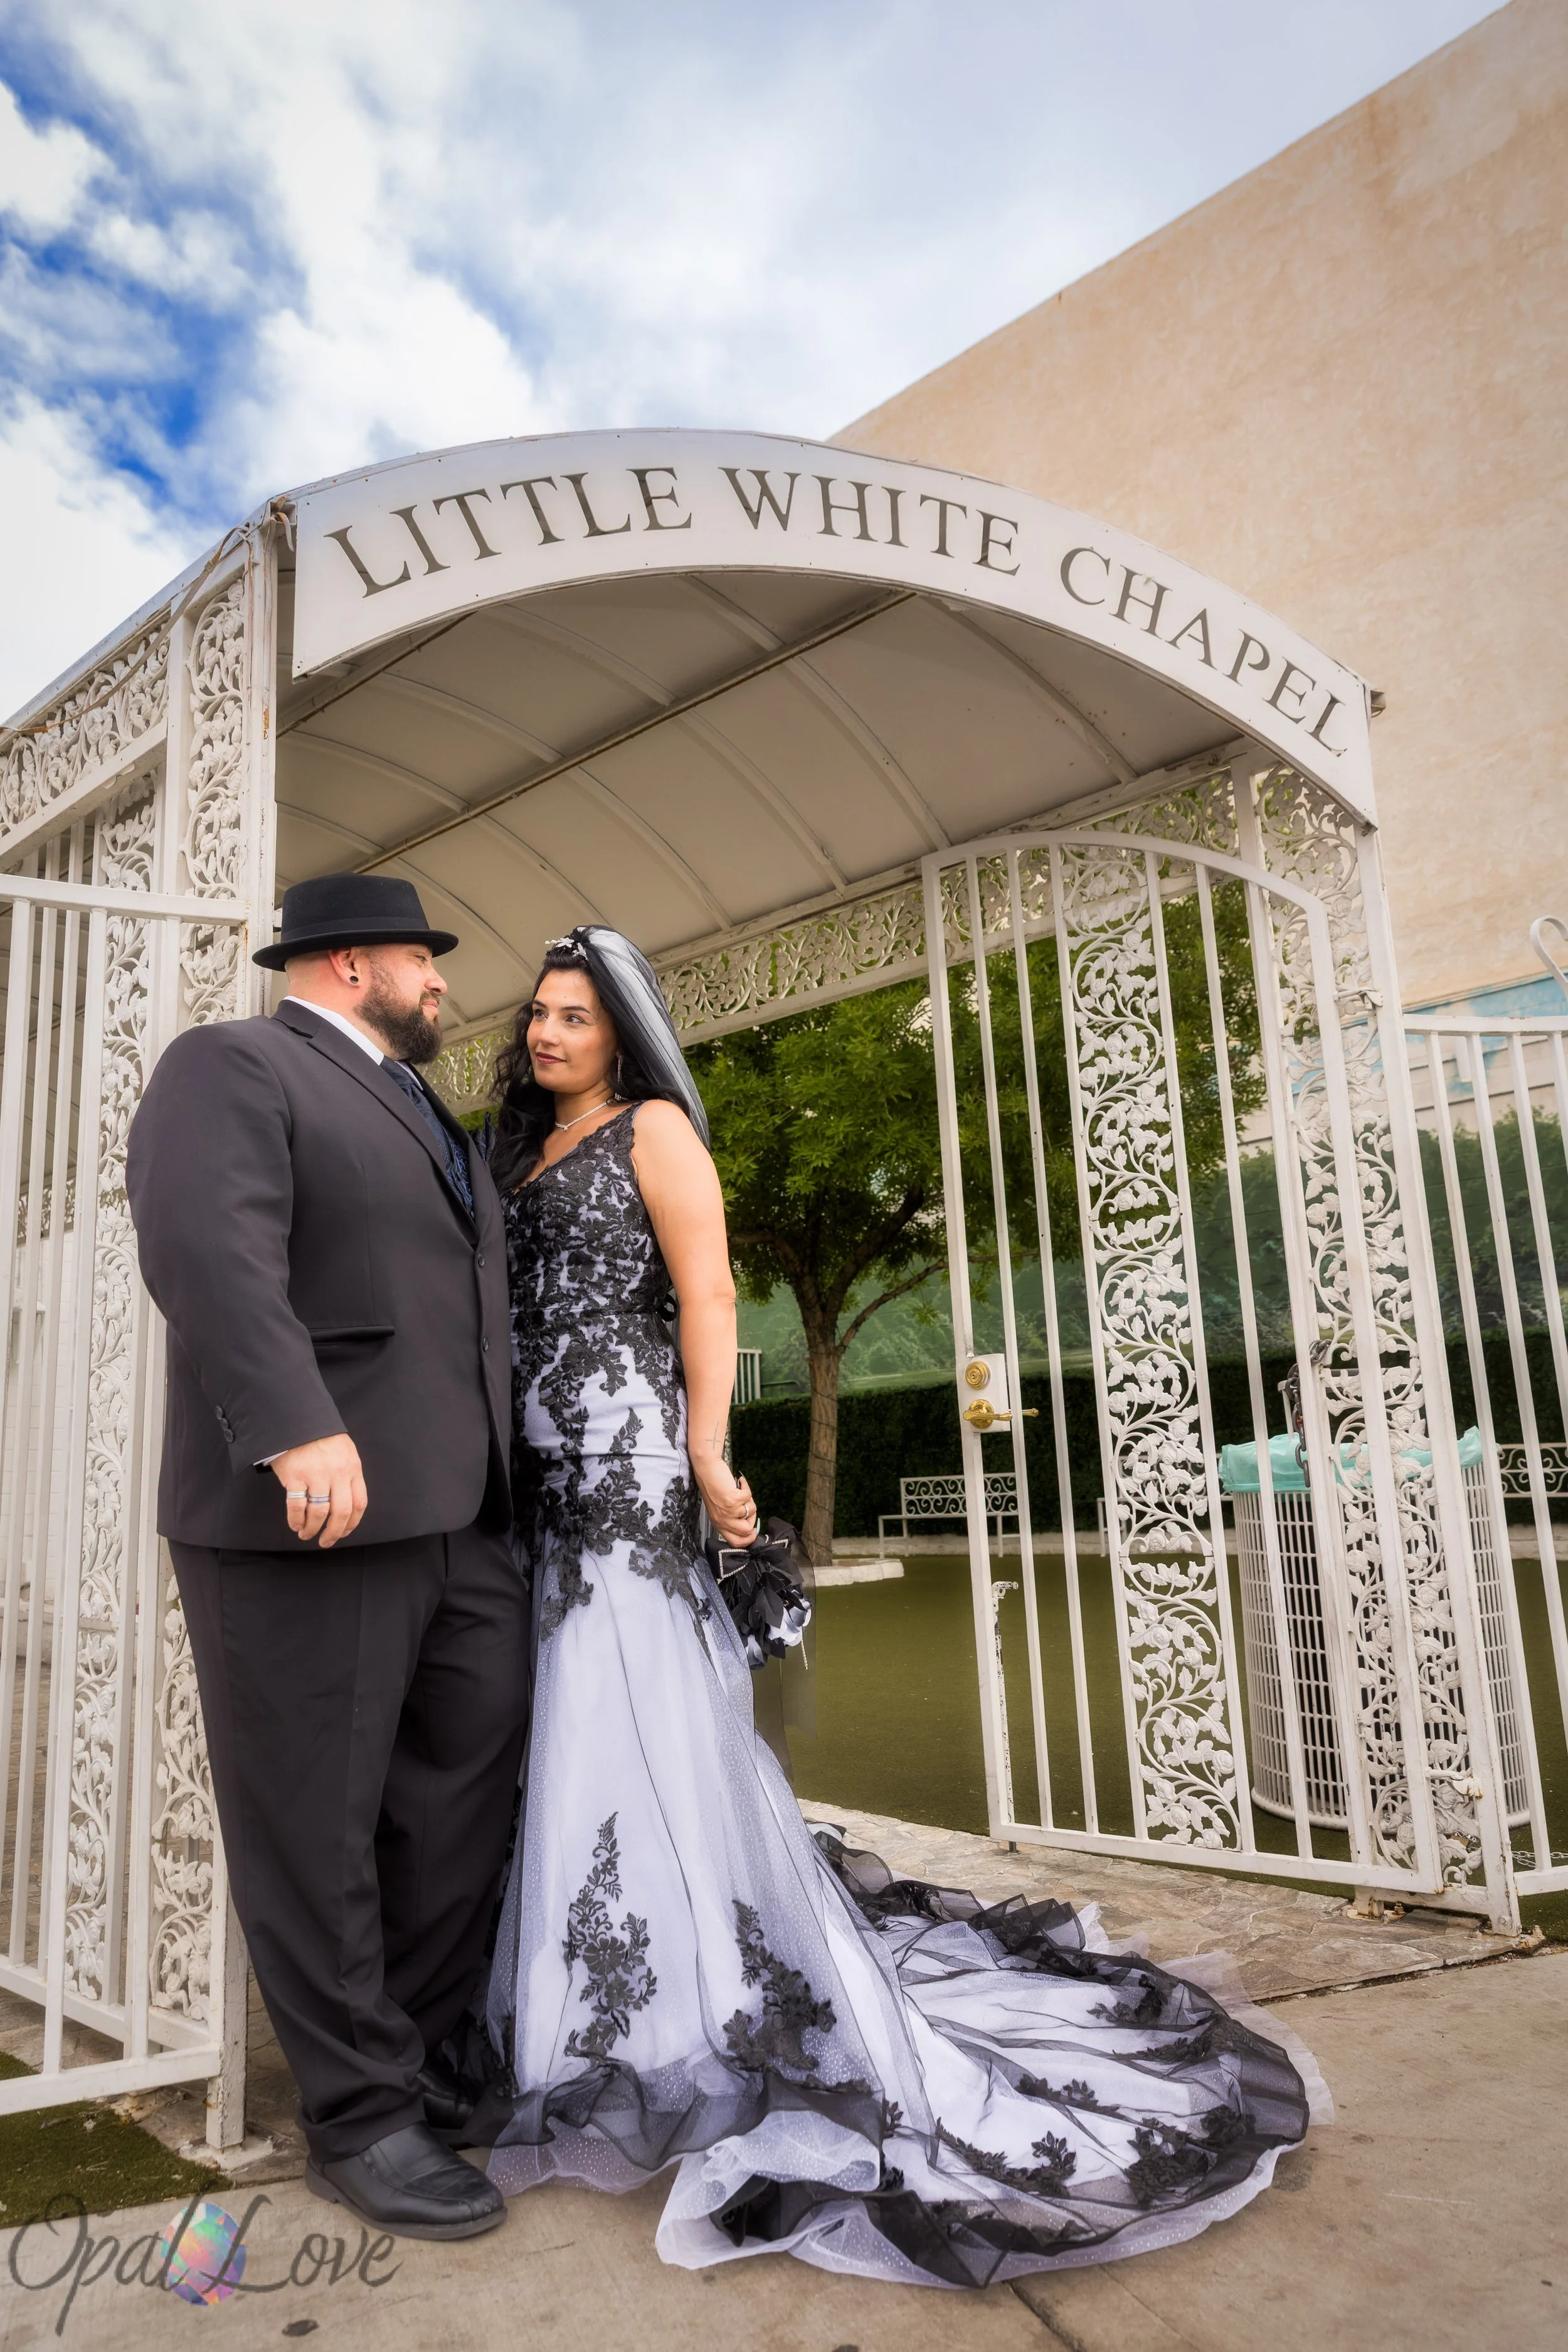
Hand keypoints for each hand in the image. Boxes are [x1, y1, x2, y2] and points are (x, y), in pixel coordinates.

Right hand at [271, 1433, 367, 1547]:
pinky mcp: (295, 1476)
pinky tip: (295, 1524)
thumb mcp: (344, 1451)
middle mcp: (337, 1473)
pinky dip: (296, 1520)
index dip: (352, 1523)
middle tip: (326, 1542)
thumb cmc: (320, 1436)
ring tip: (307, 1534)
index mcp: (353, 1468)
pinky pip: (297, 1506)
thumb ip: (348, 1474)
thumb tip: (346, 1503)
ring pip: (319, 1512)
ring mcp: (316, 1475)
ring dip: (313, 1529)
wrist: (296, 1418)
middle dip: (334, 1532)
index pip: (359, 1503)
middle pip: (341, 1512)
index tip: (344, 1532)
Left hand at [695, 1460, 758, 1548]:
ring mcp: (728, 1511)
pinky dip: (746, 1487)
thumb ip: (730, 1518)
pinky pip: (749, 1497)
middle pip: (747, 1532)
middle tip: (748, 1507)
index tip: (753, 1530)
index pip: (735, 1542)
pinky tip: (740, 1483)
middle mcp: (722, 1520)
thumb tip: (749, 1523)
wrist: (706, 1469)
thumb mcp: (718, 1508)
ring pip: (751, 1512)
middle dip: (753, 1519)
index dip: (748, 1539)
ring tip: (740, 1492)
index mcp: (718, 1524)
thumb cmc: (711, 1485)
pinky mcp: (733, 1500)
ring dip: (749, 1500)